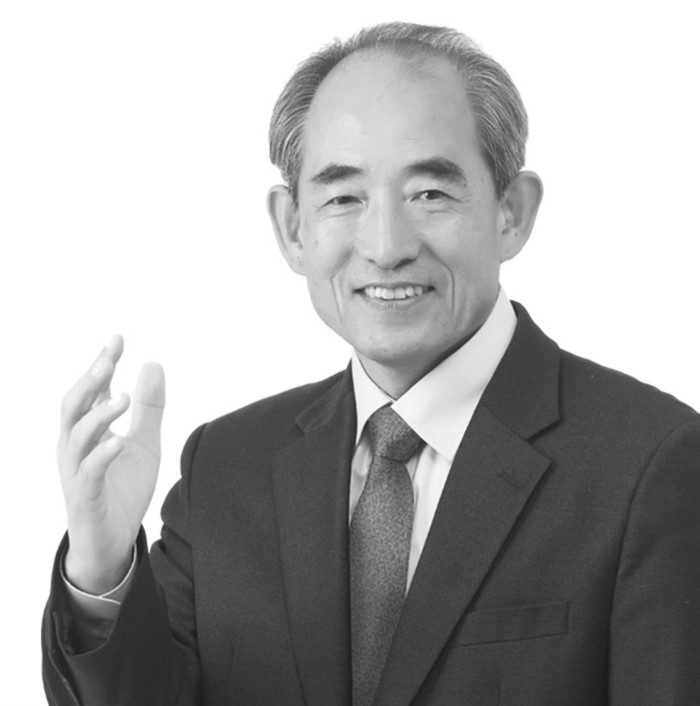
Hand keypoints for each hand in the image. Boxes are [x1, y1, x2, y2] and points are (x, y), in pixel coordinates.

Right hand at [58, 335, 165, 593]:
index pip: (92, 390)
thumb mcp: (144, 442)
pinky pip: (88, 474)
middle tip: (109, 360)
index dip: (102, 364)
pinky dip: (102, 455)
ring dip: (98, 415)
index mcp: (89, 431)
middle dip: (90, 382)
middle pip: (74, 406)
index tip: (118, 338)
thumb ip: (149, 408)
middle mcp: (76, 447)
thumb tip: (153, 364)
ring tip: (122, 398)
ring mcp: (77, 471)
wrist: (113, 541)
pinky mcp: (84, 497)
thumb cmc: (123, 488)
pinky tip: (117, 441)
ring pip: (77, 436)